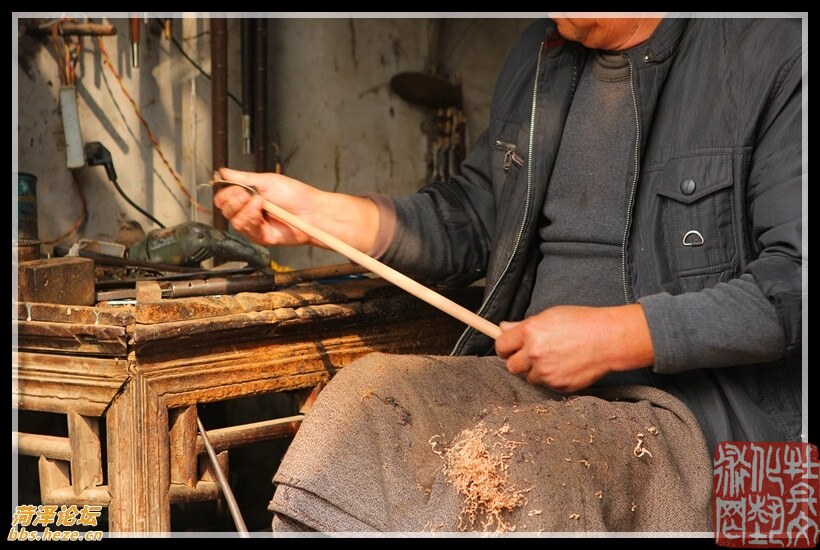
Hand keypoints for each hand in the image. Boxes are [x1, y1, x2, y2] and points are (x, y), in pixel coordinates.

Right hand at [213, 167, 379, 251]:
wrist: (311, 211)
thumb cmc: (295, 195)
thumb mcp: (266, 180)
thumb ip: (242, 178)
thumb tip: (223, 172)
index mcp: (248, 197)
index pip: (223, 198)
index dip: (226, 192)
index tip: (237, 187)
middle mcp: (248, 212)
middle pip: (225, 210)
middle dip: (235, 199)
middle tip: (248, 194)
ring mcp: (253, 226)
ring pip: (234, 220)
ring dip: (245, 208)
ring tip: (260, 201)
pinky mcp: (260, 237)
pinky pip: (246, 229)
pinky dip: (251, 217)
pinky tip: (262, 210)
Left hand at [494, 304, 654, 392]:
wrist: (609, 339)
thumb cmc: (582, 322)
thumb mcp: (550, 316)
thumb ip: (523, 325)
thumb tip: (502, 328)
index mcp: (530, 332)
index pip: (501, 346)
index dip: (504, 347)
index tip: (509, 348)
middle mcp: (535, 354)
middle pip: (511, 366)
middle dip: (519, 361)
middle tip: (533, 355)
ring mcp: (547, 372)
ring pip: (529, 377)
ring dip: (537, 371)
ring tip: (555, 358)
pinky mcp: (559, 386)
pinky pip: (547, 386)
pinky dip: (553, 379)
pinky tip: (566, 366)